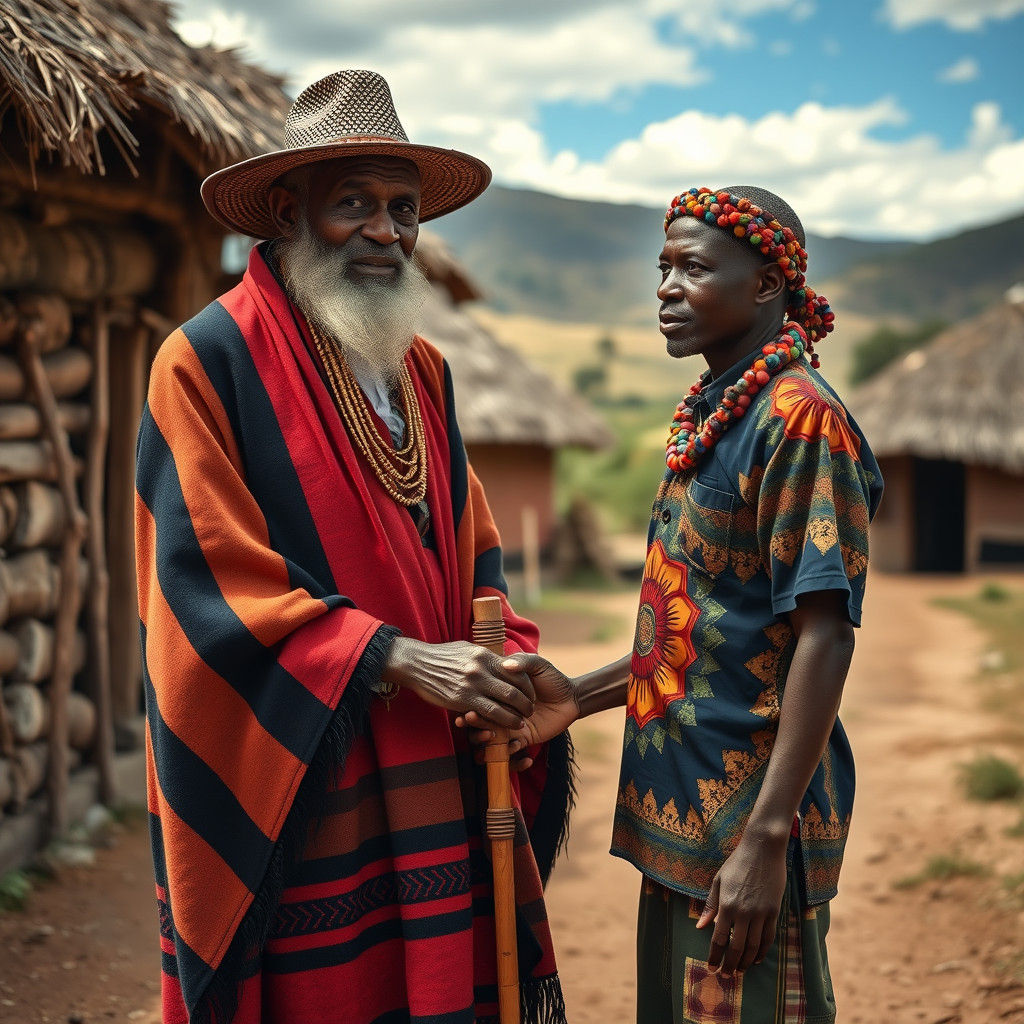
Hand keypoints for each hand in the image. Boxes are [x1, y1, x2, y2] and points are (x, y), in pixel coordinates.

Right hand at [381, 637, 534, 729]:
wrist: (416, 663)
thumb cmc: (441, 656)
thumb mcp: (466, 649)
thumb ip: (485, 657)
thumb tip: (502, 662)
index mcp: (485, 654)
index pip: (517, 670)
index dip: (528, 684)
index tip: (531, 692)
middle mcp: (482, 668)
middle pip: (516, 687)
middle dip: (528, 701)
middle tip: (531, 709)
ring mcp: (473, 684)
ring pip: (507, 702)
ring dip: (519, 714)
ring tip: (523, 720)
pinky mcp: (463, 700)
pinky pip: (490, 713)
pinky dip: (504, 721)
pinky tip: (509, 726)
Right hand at [456, 653, 579, 768]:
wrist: (570, 697)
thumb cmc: (551, 678)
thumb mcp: (538, 665)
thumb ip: (523, 662)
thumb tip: (506, 664)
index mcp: (498, 693)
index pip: (478, 700)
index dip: (469, 705)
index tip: (466, 708)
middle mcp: (500, 710)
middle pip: (478, 722)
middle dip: (472, 723)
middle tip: (471, 719)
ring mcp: (509, 726)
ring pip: (488, 740)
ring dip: (483, 741)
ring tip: (490, 735)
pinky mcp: (522, 739)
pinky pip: (509, 752)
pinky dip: (508, 753)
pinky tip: (516, 745)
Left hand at [697, 835, 787, 976]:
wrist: (763, 849)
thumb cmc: (737, 863)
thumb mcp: (718, 880)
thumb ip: (710, 905)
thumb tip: (701, 927)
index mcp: (726, 904)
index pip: (719, 938)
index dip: (715, 955)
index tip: (711, 968)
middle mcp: (744, 912)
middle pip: (737, 947)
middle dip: (730, 964)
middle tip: (725, 975)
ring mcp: (761, 913)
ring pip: (754, 946)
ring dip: (746, 962)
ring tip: (739, 970)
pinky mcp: (774, 911)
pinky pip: (768, 937)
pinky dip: (762, 952)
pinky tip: (755, 958)